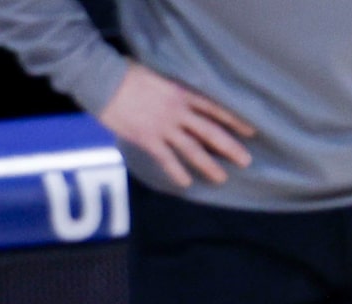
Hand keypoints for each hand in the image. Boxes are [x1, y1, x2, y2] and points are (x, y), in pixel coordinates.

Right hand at [97, 63, 253, 187]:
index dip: (234, 120)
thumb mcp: (156, 74)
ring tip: (222, 178)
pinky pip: (166, 159)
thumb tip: (181, 99)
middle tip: (246, 161)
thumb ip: (171, 89)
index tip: (251, 131)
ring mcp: (163, 126)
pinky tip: (186, 183)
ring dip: (209, 165)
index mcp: (181, 92)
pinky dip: (177, 172)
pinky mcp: (147, 138)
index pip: (215, 108)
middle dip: (230, 147)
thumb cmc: (125, 71)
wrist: (100, 77)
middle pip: (210, 132)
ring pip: (193, 150)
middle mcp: (177, 111)